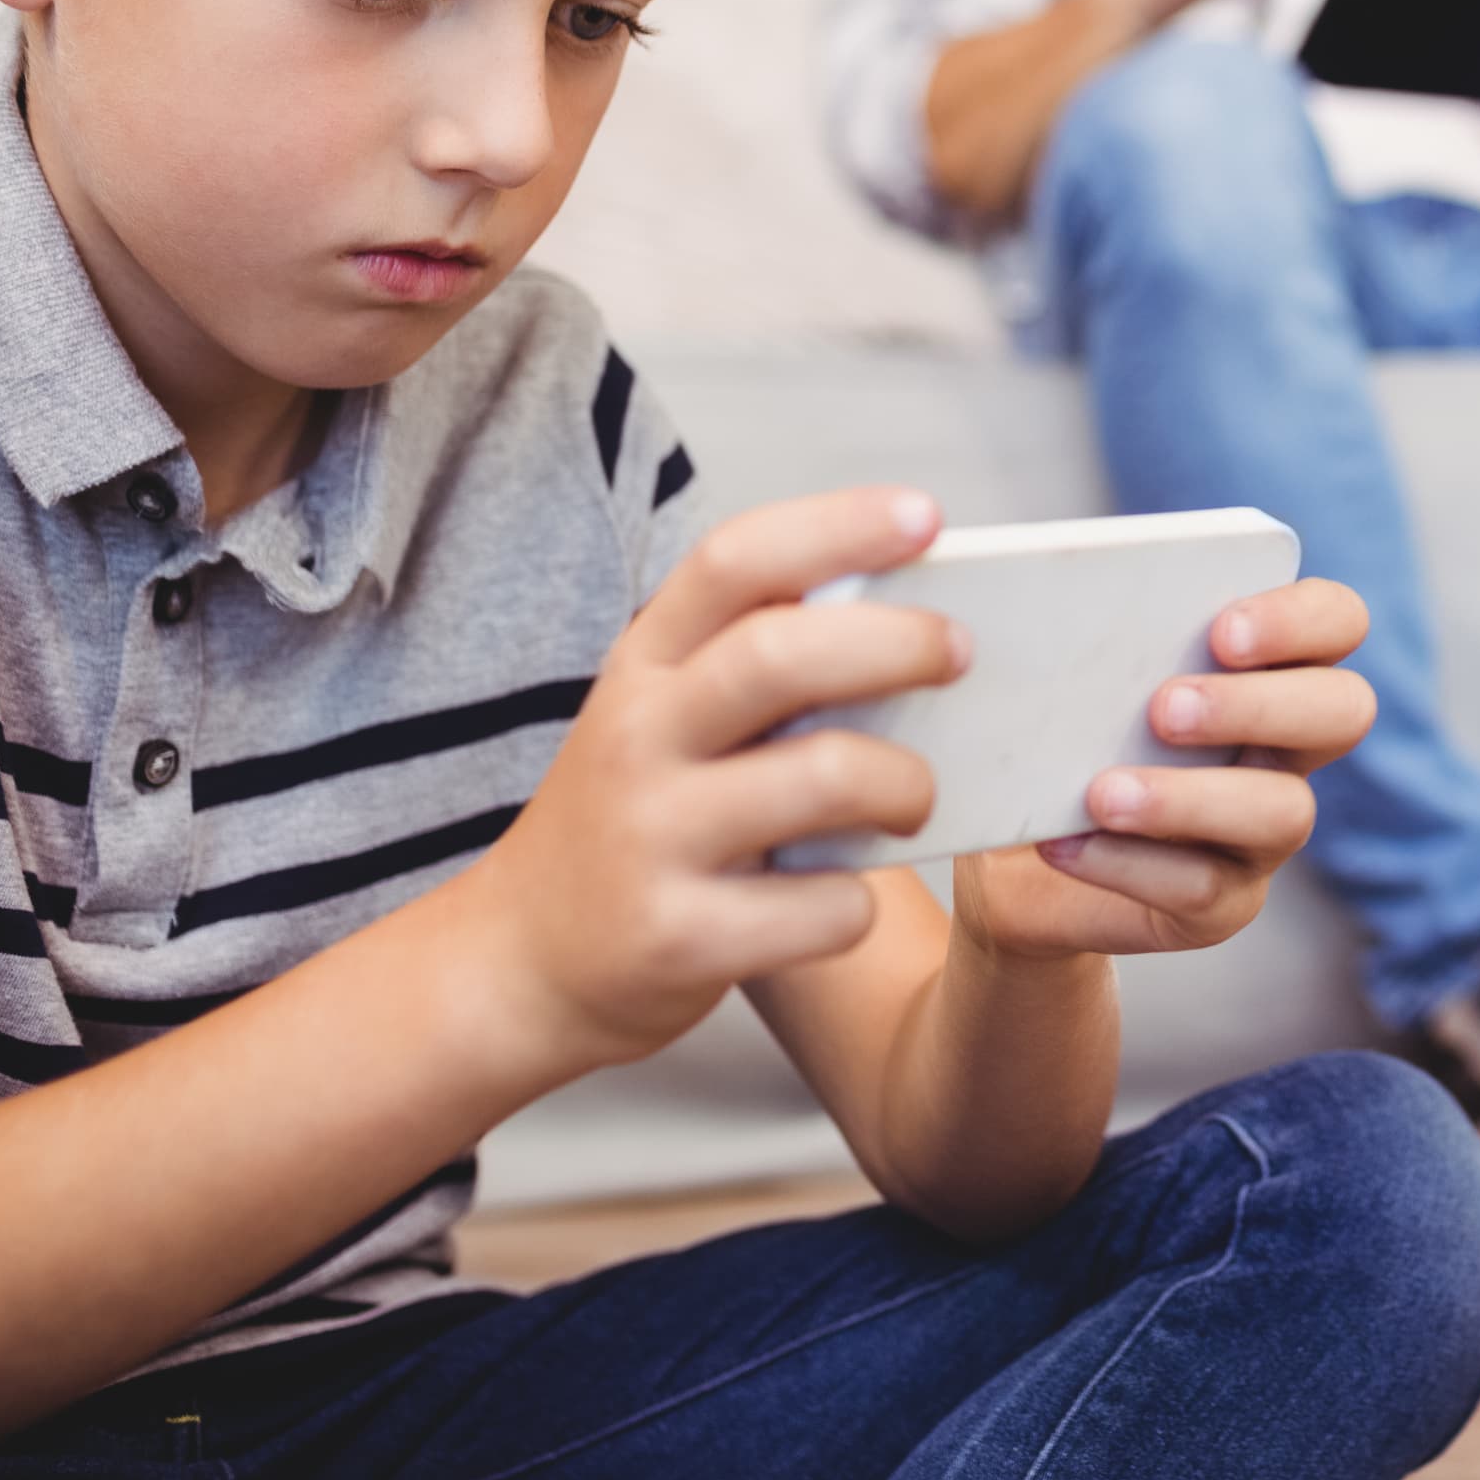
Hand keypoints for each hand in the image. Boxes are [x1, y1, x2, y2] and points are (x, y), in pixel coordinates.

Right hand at [463, 490, 966, 1070]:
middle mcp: (637, 736)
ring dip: (904, 784)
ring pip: (824, 777)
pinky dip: (857, 903)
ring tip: (912, 798)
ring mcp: (651, 837)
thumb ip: (758, 669)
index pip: (734, 560)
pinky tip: (838, 900)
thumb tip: (918, 625)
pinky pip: (821, 907)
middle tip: (958, 655)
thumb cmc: (639, 819)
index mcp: (643, 665)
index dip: (835, 527)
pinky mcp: (677, 938)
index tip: (925, 516)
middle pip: (782, 655)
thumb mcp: (666, 720)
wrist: (521, 962)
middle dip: (897, 644)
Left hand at [949, 579, 1375, 961]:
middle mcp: (1283, 748)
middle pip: (1344, 711)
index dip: (1302, 620)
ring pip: (1284, 812)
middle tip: (1164, 709)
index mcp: (1263, 669)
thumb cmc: (1044, 746)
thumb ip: (1069, 632)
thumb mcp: (1052, 678)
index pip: (1336, 622)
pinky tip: (1064, 843)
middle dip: (1259, 704)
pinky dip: (1128, 863)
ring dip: (1191, 797)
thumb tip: (1016, 612)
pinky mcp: (1221, 905)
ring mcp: (1261, 834)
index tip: (1221, 631)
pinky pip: (1202, 887)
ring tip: (1102, 792)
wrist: (1012, 869)